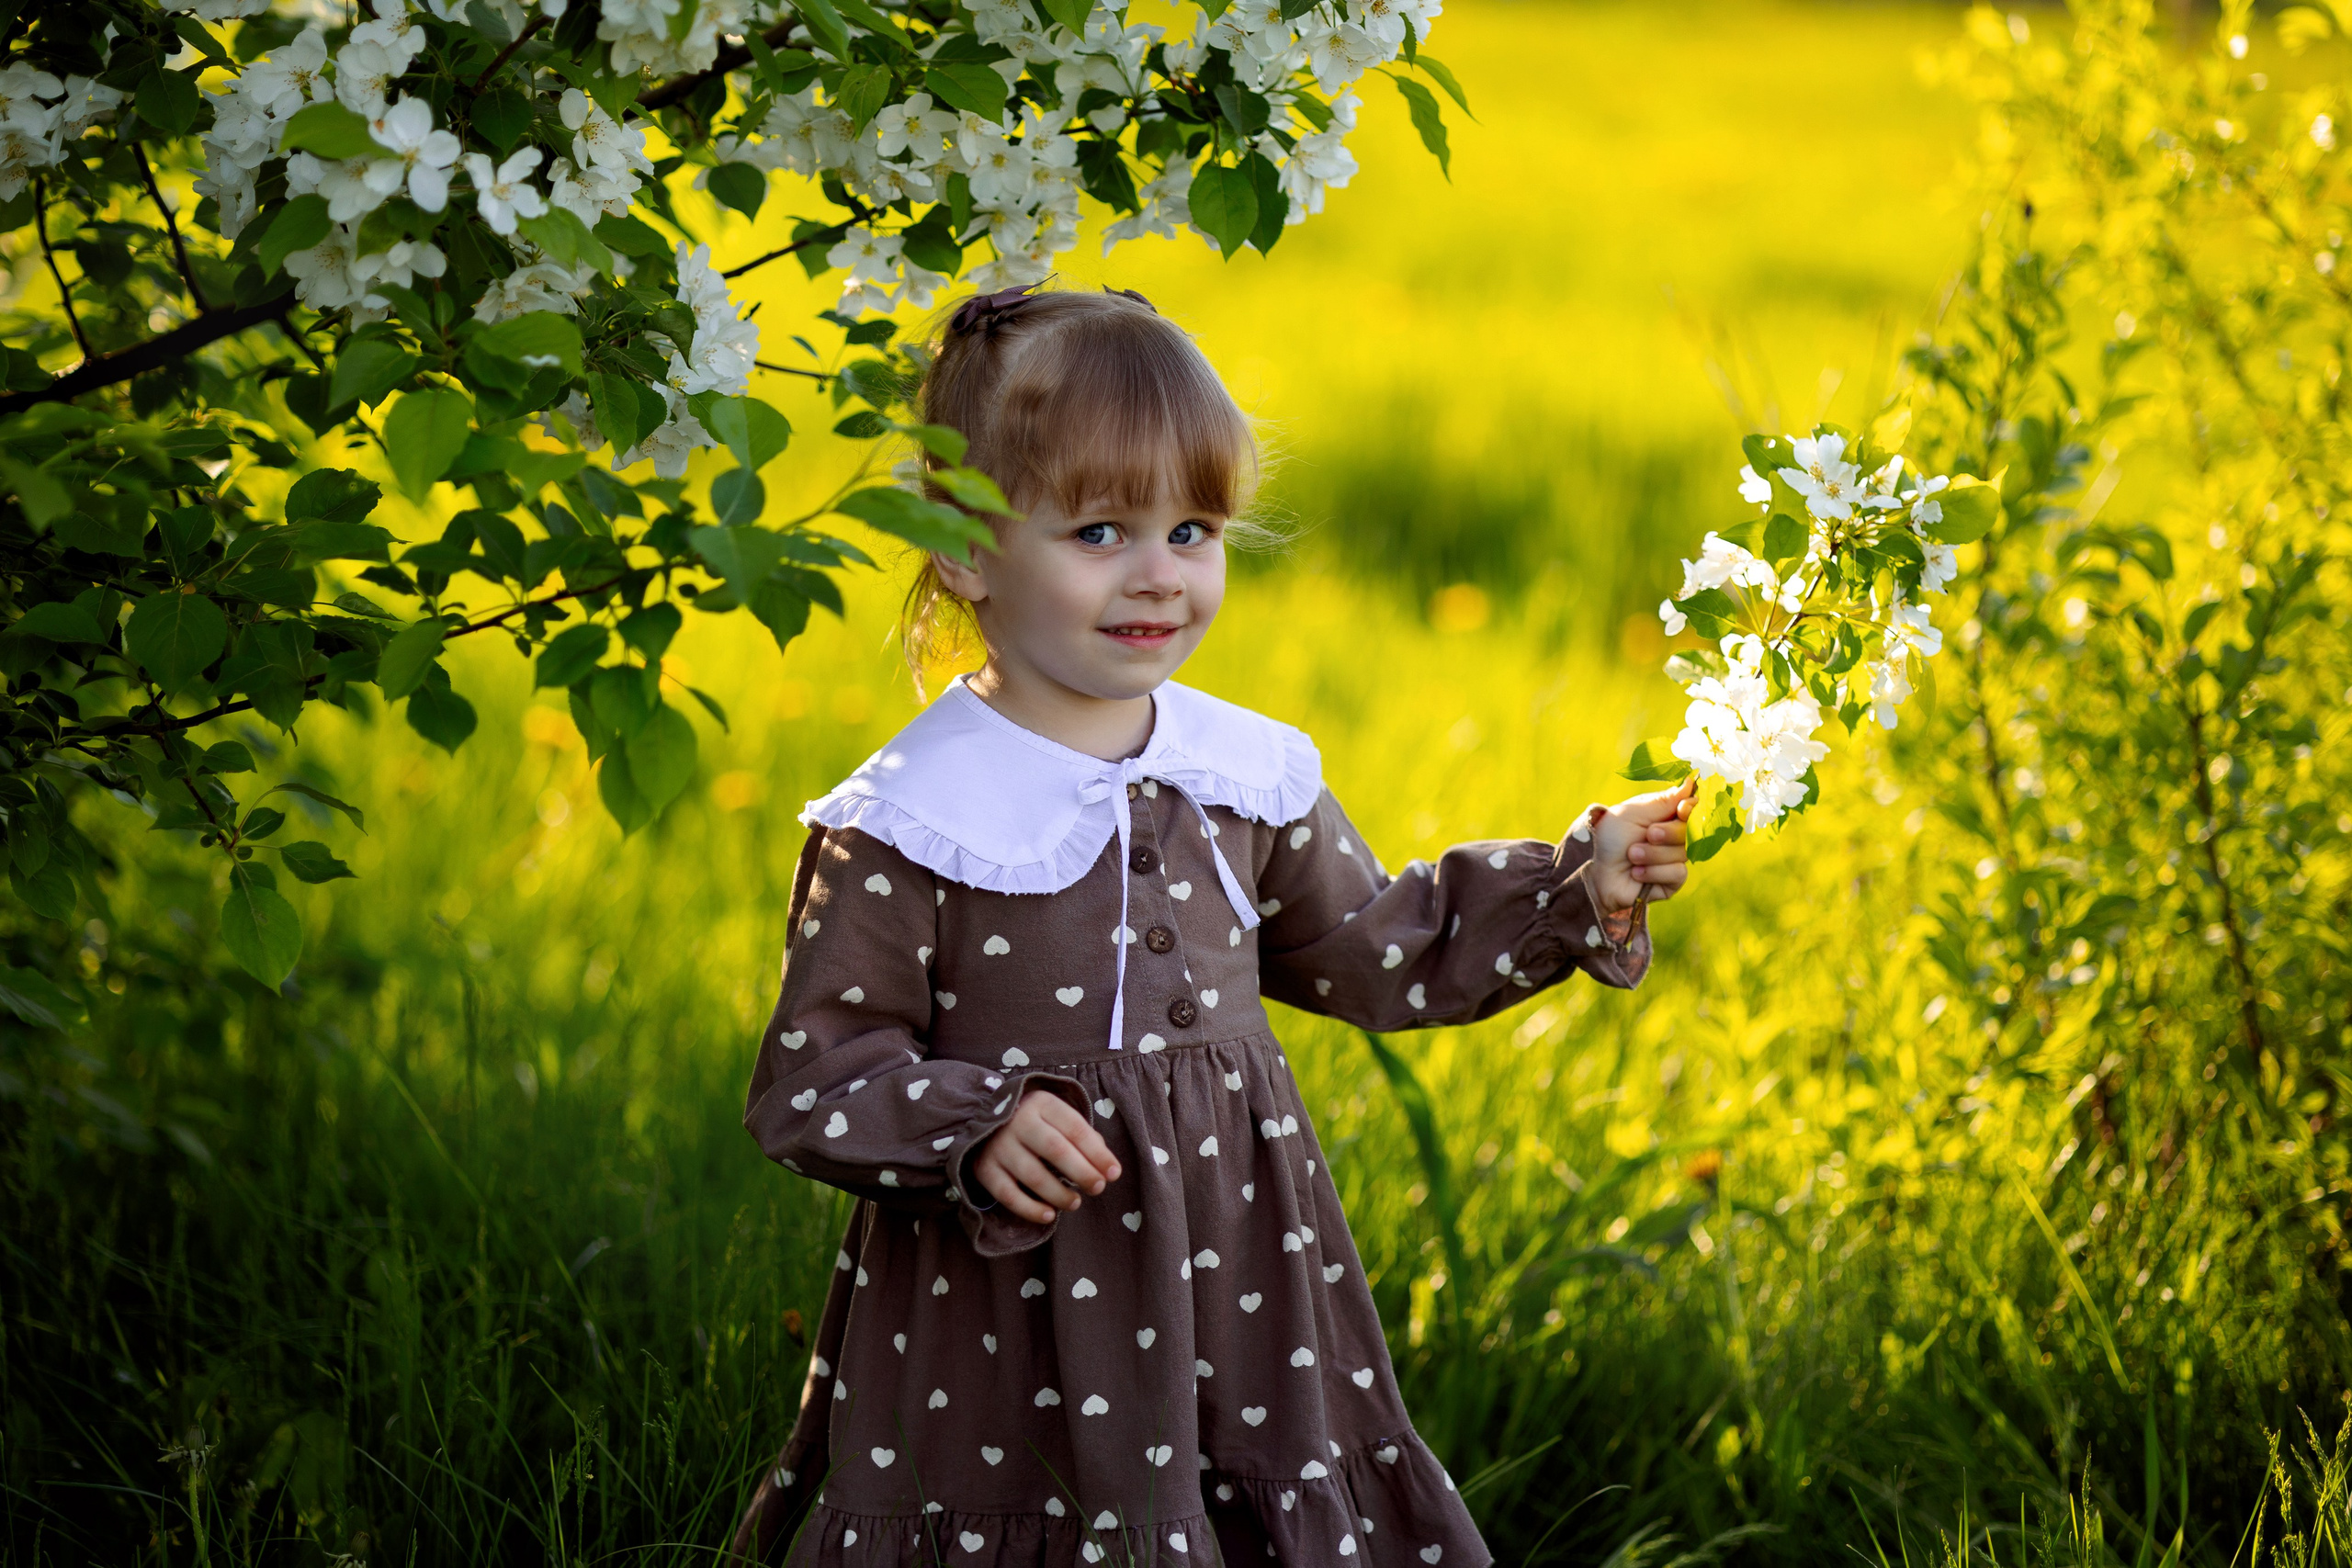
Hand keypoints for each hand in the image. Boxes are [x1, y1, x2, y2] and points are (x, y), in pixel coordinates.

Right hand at [969, 1087, 1122, 1222]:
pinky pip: (1008, 1194)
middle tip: (1098, 1188)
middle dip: (1082, 1172)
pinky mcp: (985, 1169)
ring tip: (1075, 1203)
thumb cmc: (1037, 1124)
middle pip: (1055, 1149)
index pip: (1075, 1128)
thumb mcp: (1058, 1119)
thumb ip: (1083, 1138)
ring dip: (1059, 1194)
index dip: (1098, 1153)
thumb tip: (1106, 1167)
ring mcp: (999, 1145)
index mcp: (1042, 1104)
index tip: (1114, 1173)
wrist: (987, 1123)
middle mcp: (1018, 1122)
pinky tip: (1049, 1215)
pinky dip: (1029, 1208)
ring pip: (1033, 1175)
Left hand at [1590, 778, 1695, 918]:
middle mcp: (1673, 837)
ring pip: (1683, 853)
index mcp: (1665, 816)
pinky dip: (1654, 872)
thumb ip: (1664, 800)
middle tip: (1648, 834)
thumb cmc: (1610, 837)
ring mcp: (1673, 859)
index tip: (1681, 809)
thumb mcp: (1633, 812)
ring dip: (1654, 854)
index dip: (1690, 810)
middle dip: (1668, 833)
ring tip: (1631, 855)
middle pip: (1691, 831)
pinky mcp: (1671, 882)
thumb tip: (1691, 783)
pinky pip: (1677, 874)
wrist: (1595, 869)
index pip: (1692, 809)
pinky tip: (1636, 873)